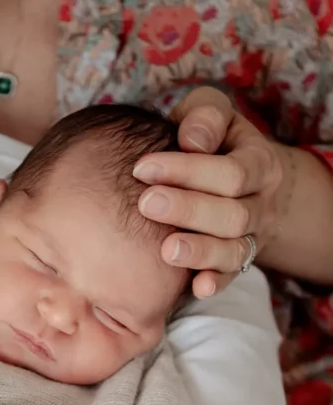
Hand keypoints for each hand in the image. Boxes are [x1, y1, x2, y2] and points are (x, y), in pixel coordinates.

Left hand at [133, 86, 291, 297]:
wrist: (236, 176)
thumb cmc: (210, 141)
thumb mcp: (211, 115)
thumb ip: (205, 116)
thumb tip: (193, 140)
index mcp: (259, 164)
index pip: (231, 173)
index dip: (188, 171)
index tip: (142, 167)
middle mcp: (261, 204)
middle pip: (233, 215)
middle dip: (189, 210)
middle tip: (147, 204)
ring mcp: (251, 237)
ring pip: (234, 250)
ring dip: (200, 251)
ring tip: (166, 250)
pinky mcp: (236, 263)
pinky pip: (230, 277)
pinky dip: (214, 283)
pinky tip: (195, 288)